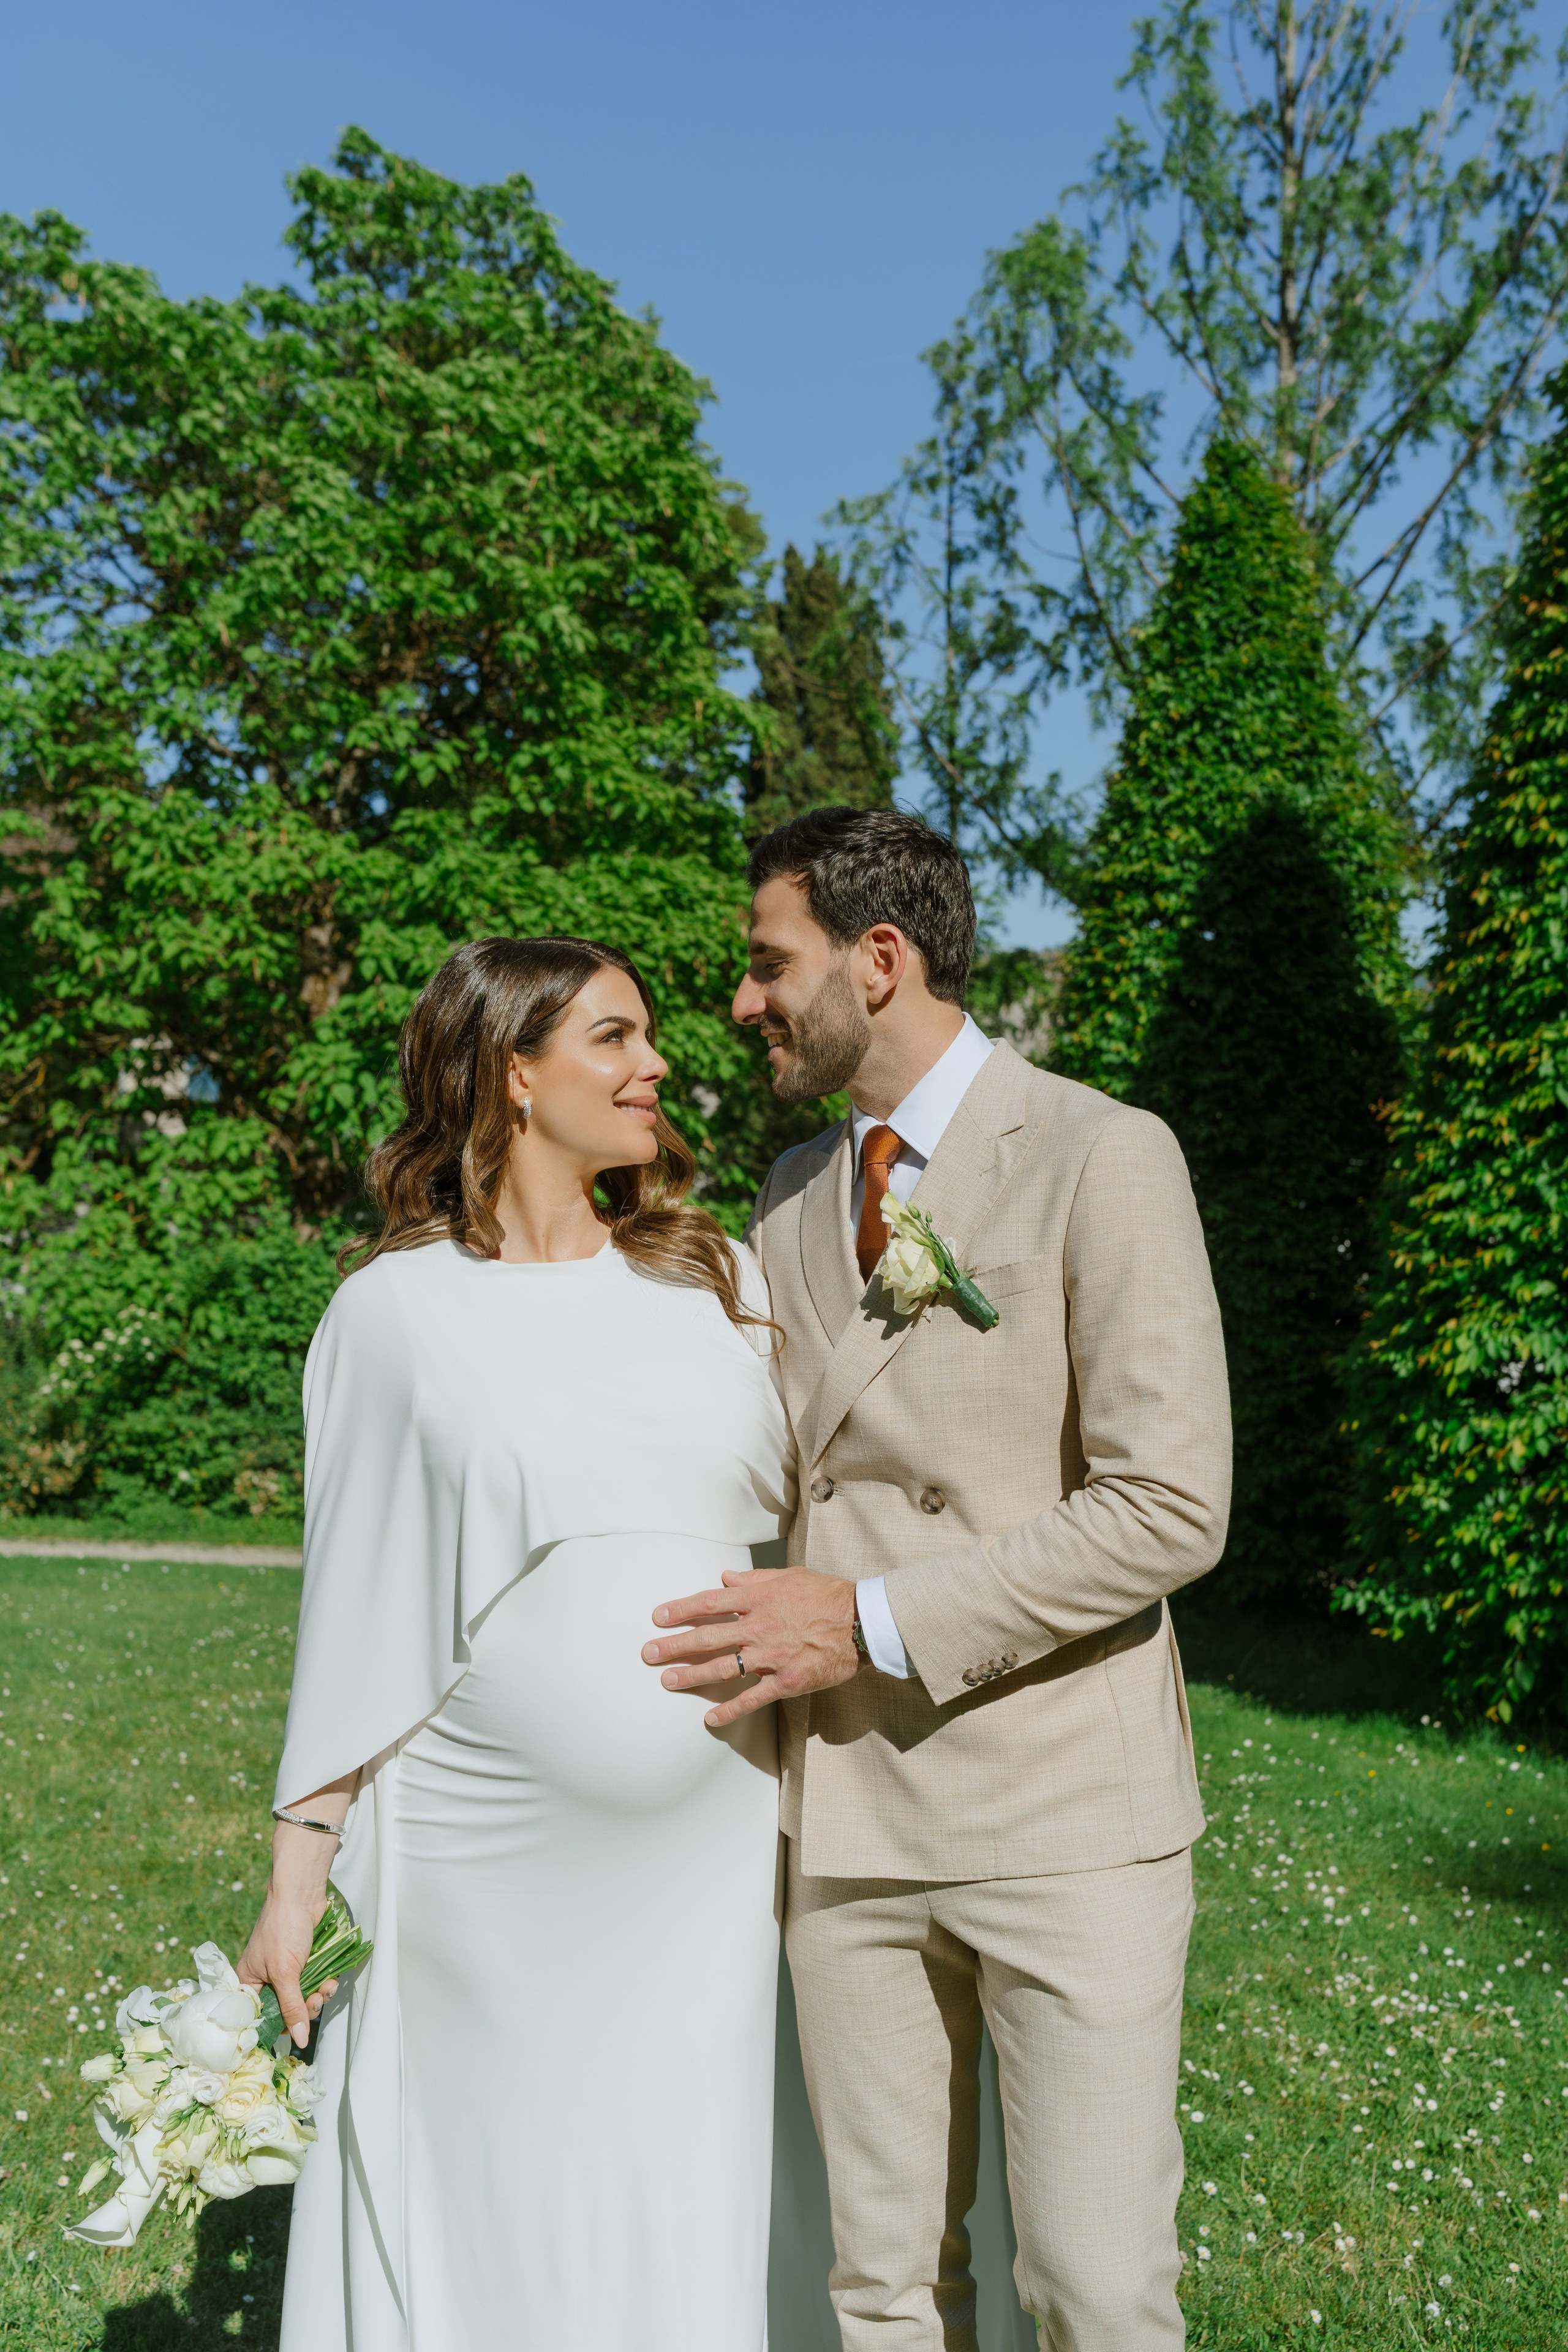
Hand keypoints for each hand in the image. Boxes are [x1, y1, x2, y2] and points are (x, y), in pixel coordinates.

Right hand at [235, 1810, 349, 2048]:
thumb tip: (300, 2040)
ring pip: (303, 1999)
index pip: (259, 2018)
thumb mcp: (285, 1972)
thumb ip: (292, 2007)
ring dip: (318, 1997)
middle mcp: (265, 1980)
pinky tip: (331, 1980)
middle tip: (315, 2002)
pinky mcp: (305, 1964)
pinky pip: (315, 1985)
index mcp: (248, 1983)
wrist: (302, 1894)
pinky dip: (324, 1985)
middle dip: (304, 2010)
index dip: (277, 2027)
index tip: (294, 2034)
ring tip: (326, 1988)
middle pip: (285, 2011)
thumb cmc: (283, 1928)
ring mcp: (287, 1972)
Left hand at [643, 1567, 858, 1728]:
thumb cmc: (828, 1595)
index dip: (681, 1610)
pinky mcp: (786, 1682)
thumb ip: (754, 1579)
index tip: (659, 1617)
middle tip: (648, 1653)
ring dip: (691, 1675)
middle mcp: (759, 1627)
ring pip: (722, 1668)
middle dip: (674, 1646)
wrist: (862, 1622)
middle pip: (707, 1637)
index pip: (709, 1603)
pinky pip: (752, 1699)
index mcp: (758, 1598)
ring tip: (666, 1680)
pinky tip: (709, 1720)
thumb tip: (725, 1577)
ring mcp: (771, 1656)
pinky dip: (730, 1711)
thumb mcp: (790, 1577)